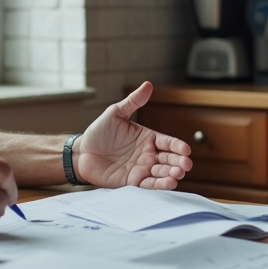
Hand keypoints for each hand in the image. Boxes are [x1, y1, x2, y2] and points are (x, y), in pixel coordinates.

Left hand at [72, 81, 192, 189]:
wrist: (81, 152)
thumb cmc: (99, 132)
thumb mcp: (115, 113)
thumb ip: (132, 101)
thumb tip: (148, 85)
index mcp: (148, 138)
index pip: (168, 142)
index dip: (177, 146)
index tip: (185, 149)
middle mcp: (148, 154)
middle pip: (170, 159)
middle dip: (180, 162)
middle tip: (185, 164)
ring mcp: (142, 168)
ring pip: (162, 172)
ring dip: (172, 174)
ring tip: (178, 174)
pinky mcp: (133, 181)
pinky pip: (150, 184)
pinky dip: (160, 184)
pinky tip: (169, 183)